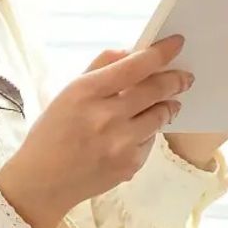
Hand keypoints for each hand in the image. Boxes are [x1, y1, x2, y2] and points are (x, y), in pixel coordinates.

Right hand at [0, 37, 192, 227]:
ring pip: (159, 116)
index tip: (177, 43)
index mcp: (86, 93)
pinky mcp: (129, 166)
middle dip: (175, 80)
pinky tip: (135, 135)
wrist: (42, 184)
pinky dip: (147, 134)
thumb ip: (100, 68)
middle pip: (155, 90)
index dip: (161, 53)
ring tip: (168, 104)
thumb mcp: (67, 94)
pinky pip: (150, 142)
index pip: (135, 66)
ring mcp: (120, 144)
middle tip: (184, 77)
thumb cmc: (52, 136)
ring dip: (167, 106)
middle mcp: (106, 117)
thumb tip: (132, 53)